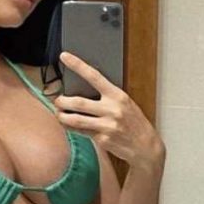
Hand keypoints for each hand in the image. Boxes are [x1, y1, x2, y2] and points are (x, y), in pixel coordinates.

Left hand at [55, 51, 164, 167]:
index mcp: (118, 96)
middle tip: (57, 101)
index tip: (64, 57)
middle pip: (79, 102)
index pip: (94, 76)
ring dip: (63, 117)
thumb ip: (108, 98)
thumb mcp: (126, 104)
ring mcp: (107, 125)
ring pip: (76, 119)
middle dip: (62, 101)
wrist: (146, 147)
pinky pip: (81, 132)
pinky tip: (68, 125)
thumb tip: (84, 92)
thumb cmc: (135, 124)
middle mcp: (112, 109)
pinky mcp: (103, 139)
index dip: (78, 65)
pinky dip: (72, 128)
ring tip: (59, 114)